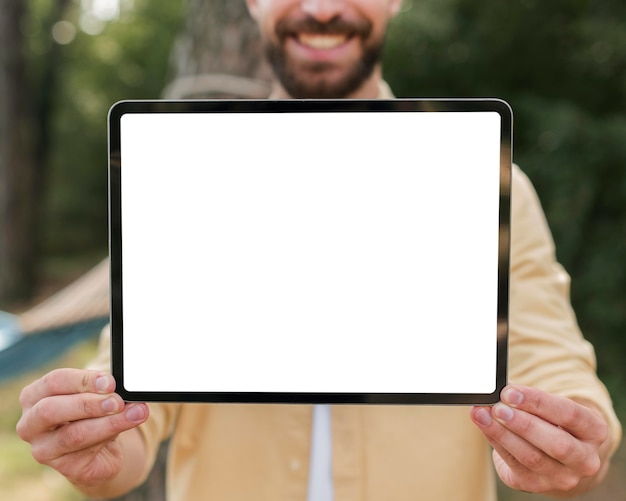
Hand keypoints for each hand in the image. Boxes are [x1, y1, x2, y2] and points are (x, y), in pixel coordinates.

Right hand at [16, 368, 148, 494]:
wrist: (101, 448)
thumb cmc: (92, 413)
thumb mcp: (94, 395)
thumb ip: (103, 389)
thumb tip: (123, 388)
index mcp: (34, 397)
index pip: (54, 381)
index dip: (83, 380)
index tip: (110, 382)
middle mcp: (31, 425)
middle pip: (51, 410)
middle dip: (89, 404)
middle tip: (117, 402)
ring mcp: (44, 450)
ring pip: (73, 435)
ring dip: (108, 422)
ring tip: (134, 414)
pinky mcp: (65, 468)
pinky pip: (88, 452)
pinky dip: (111, 437)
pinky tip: (127, 426)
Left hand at [470, 384, 610, 496]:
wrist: (558, 456)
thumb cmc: (553, 422)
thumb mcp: (552, 408)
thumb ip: (531, 399)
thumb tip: (502, 388)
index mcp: (594, 431)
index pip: (569, 413)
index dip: (537, 402)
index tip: (510, 392)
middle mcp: (585, 459)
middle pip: (556, 443)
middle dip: (523, 424)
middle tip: (497, 408)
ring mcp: (563, 477)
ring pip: (532, 457)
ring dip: (503, 434)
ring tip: (482, 415)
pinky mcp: (537, 485)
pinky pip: (515, 464)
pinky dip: (497, 442)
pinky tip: (484, 426)